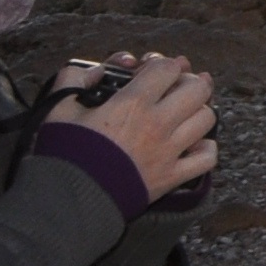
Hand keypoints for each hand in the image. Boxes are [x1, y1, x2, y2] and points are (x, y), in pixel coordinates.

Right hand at [70, 55, 215, 196]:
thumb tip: (97, 71)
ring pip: (207, 118)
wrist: (65, 201)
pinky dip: (205, 149)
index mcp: (132, 104)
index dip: (161, 64)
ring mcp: (168, 152)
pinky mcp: (171, 177)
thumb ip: (73, 79)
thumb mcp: (58, 110)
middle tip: (173, 89)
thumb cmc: (63, 154)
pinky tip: (191, 145)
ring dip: (197, 112)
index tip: (149, 73)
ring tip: (182, 114)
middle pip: (198, 88)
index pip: (168, 67)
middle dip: (188, 82)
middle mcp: (157, 124)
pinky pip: (207, 159)